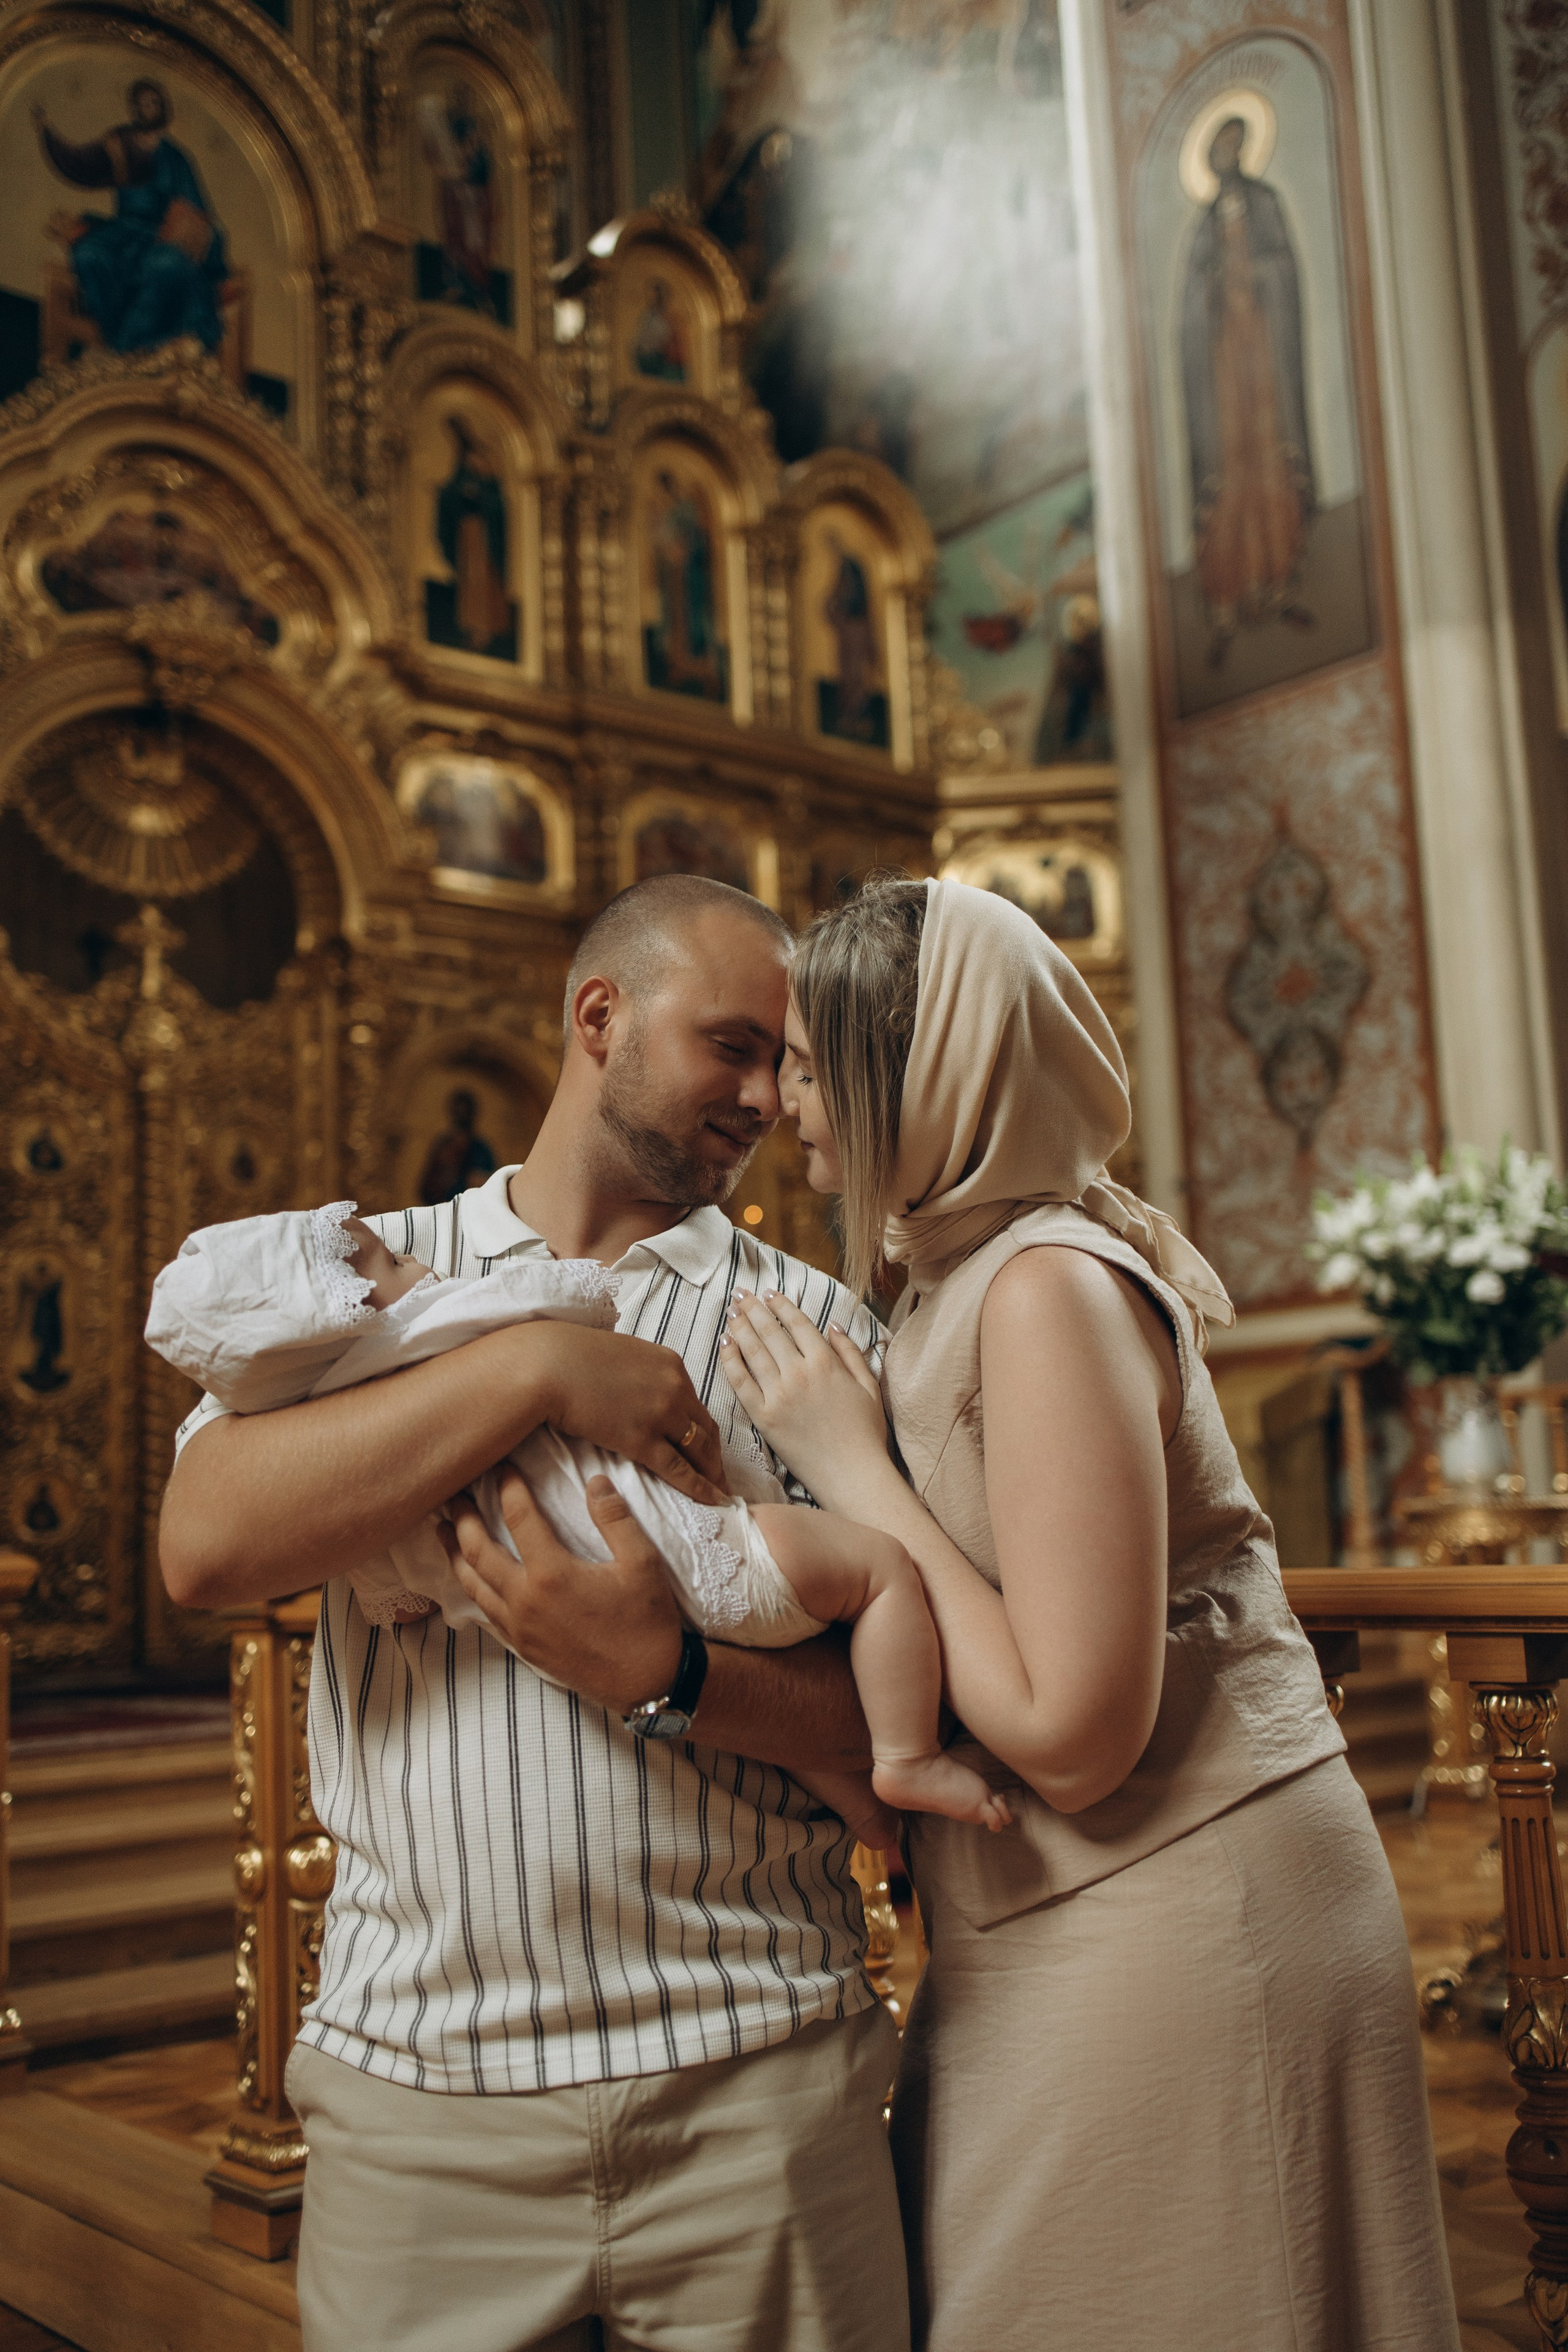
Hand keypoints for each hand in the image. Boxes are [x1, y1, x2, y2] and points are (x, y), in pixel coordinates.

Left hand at [440, 1468, 683, 1711]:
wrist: (646, 1682)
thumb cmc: (647, 1620)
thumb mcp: (642, 1562)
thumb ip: (615, 1519)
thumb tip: (595, 1481)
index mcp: (552, 1573)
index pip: (519, 1517)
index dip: (508, 1488)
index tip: (502, 1468)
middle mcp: (525, 1600)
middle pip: (478, 1551)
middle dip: (463, 1519)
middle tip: (453, 1496)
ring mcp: (519, 1626)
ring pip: (472, 1584)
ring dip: (454, 1554)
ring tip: (443, 1532)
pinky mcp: (522, 1646)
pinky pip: (486, 1612)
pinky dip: (471, 1589)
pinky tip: (470, 1579)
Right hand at [530, 1323, 726, 1504]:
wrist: (548, 1366)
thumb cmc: (571, 1358)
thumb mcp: (620, 1355)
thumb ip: (640, 1375)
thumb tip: (639, 1392)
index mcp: (671, 1365)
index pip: (697, 1405)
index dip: (705, 1431)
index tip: (709, 1449)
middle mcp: (675, 1388)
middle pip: (705, 1430)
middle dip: (715, 1458)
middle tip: (722, 1480)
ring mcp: (661, 1414)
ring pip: (698, 1451)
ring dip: (712, 1475)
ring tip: (719, 1494)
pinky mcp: (642, 1439)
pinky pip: (678, 1469)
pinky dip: (698, 1487)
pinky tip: (710, 1501)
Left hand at [719, 1291, 889, 1507]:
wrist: (853, 1475)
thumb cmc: (866, 1433)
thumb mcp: (869, 1386)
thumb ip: (851, 1352)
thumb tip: (832, 1326)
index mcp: (827, 1362)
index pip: (797, 1323)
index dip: (780, 1305)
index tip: (769, 1293)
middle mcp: (800, 1373)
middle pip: (770, 1331)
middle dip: (753, 1308)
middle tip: (740, 1293)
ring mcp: (779, 1395)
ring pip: (753, 1351)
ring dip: (739, 1326)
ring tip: (731, 1311)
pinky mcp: (764, 1417)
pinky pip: (740, 1382)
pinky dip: (730, 1360)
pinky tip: (724, 1344)